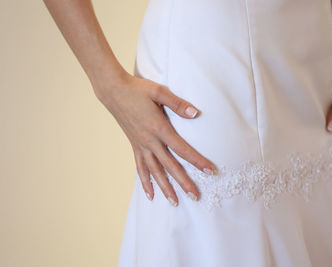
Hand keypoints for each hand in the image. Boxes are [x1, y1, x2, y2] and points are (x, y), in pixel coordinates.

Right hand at [93, 72, 216, 205]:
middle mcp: (150, 141)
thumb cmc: (137, 90)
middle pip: (170, 166)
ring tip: (175, 202)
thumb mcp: (159, 91)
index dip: (197, 161)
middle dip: (184, 182)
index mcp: (159, 128)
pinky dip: (145, 182)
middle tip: (196, 196)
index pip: (182, 149)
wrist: (114, 91)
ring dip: (165, 188)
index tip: (210, 171)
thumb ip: (178, 104)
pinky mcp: (134, 146)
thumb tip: (196, 113)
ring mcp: (141, 145)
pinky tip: (150, 195)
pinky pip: (140, 168)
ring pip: (155, 171)